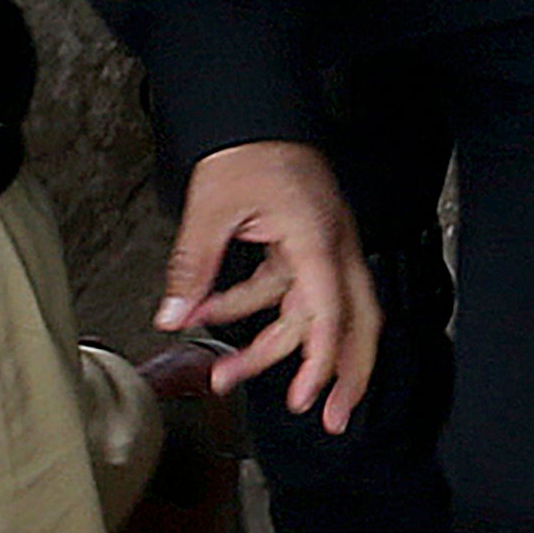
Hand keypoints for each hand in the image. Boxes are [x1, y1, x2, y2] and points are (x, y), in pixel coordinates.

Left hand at [158, 141, 379, 423]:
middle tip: (335, 418)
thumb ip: (194, 266)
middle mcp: (331, 245)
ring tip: (226, 376)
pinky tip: (209, 318)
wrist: (256, 114)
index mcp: (317, 237)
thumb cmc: (246, 151)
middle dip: (348, 372)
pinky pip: (286, 292)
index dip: (322, 360)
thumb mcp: (212, 209)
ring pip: (316, 312)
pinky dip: (251, 311)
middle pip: (359, 320)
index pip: (331, 310)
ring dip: (273, 348)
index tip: (308, 399)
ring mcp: (322, 247)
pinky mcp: (305, 245)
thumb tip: (174, 315)